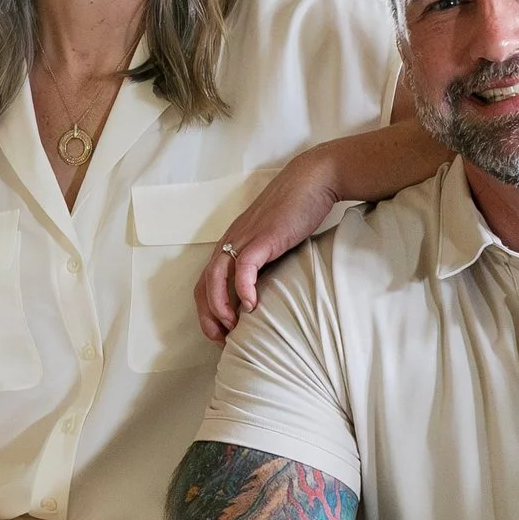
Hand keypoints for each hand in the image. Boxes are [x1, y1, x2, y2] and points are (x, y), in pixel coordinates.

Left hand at [196, 150, 344, 343]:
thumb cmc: (297, 210)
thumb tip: (265, 292)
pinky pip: (244, 266)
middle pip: (205, 282)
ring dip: (220, 306)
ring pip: (216, 276)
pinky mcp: (263, 237)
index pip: (206, 280)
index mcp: (232, 243)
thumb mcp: (274, 240)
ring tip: (232, 327)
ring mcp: (245, 238)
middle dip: (207, 315)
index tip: (219, 331)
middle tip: (220, 339)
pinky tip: (252, 306)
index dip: (207, 308)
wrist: (313, 180)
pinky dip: (243, 289)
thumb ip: (265, 262)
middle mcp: (232, 241)